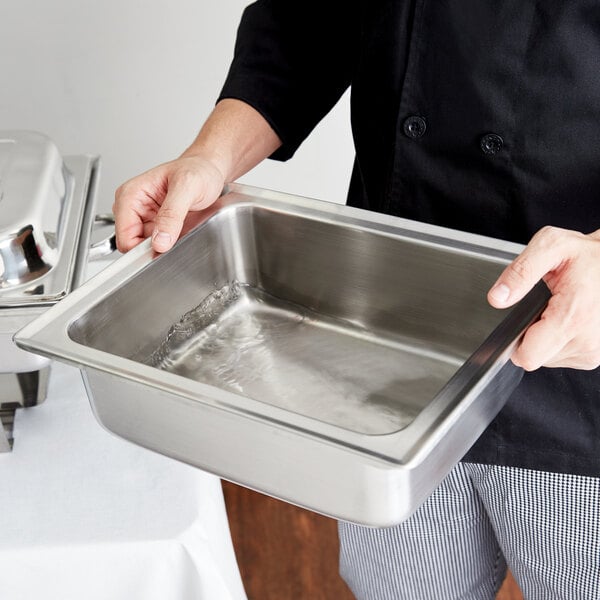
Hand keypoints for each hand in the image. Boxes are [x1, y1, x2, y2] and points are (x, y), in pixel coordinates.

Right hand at [113, 154, 224, 252]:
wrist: (209, 171)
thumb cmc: (198, 170)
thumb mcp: (187, 188)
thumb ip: (172, 215)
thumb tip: (159, 241)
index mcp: (130, 195)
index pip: (124, 235)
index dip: (140, 248)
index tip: (162, 247)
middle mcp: (134, 207)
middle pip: (132, 244)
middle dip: (152, 248)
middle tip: (176, 235)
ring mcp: (145, 218)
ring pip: (146, 247)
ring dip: (163, 246)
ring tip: (181, 229)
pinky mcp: (157, 225)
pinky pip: (159, 244)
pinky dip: (170, 244)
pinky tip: (182, 231)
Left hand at [487, 226, 599, 370]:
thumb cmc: (587, 255)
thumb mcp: (550, 247)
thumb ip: (520, 272)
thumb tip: (498, 297)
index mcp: (573, 317)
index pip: (527, 357)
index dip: (515, 341)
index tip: (520, 321)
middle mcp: (586, 340)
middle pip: (535, 357)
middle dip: (531, 334)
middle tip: (545, 307)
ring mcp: (593, 350)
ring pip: (547, 358)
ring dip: (546, 336)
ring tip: (559, 308)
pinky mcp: (595, 354)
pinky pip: (562, 356)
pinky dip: (559, 338)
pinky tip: (567, 317)